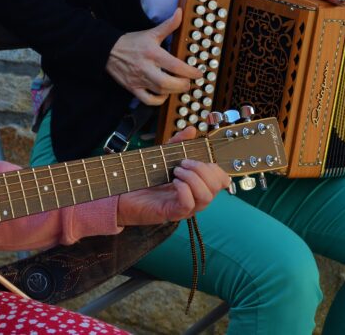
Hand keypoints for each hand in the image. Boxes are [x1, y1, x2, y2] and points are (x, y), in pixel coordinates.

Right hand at [106, 8, 201, 104]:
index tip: (198, 73)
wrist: (108, 50)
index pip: (175, 65)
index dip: (190, 71)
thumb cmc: (131, 42)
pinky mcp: (132, 88)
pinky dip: (159, 100)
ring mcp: (138, 79)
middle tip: (189, 82)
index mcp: (152, 53)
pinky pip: (148, 100)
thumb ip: (168, 25)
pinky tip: (164, 94)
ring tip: (179, 86)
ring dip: (173, 91)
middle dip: (183, 84)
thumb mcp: (150, 32)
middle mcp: (146, 68)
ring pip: (160, 92)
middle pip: (168, 82)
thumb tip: (179, 13)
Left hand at [116, 127, 230, 225]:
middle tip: (183, 163)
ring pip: (206, 197)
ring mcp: (185, 207)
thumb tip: (192, 130)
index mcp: (197, 184)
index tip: (197, 158)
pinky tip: (174, 182)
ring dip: (193, 179)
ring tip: (176, 171)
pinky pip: (188, 205)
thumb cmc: (145, 178)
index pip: (221, 180)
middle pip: (216, 187)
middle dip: (203, 170)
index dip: (216, 168)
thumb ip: (178, 143)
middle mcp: (195, 197)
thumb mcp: (163, 156)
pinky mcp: (172, 213)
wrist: (123, 195)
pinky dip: (184, 190)